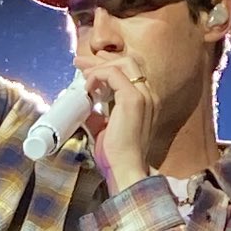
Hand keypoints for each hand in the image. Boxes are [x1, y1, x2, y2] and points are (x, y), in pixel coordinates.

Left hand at [79, 55, 156, 190]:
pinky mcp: (133, 99)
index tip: (89, 70)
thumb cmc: (117, 157)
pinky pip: (113, 73)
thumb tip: (84, 108)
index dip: (108, 67)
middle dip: (102, 61)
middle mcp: (148, 96)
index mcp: (145, 103)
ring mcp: (143, 96)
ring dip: (99, 66)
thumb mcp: (104, 130)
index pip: (130, 73)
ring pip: (123, 63)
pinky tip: (88, 87)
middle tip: (81, 64)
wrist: (125, 169)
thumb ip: (98, 116)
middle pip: (128, 62)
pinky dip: (97, 75)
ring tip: (82, 73)